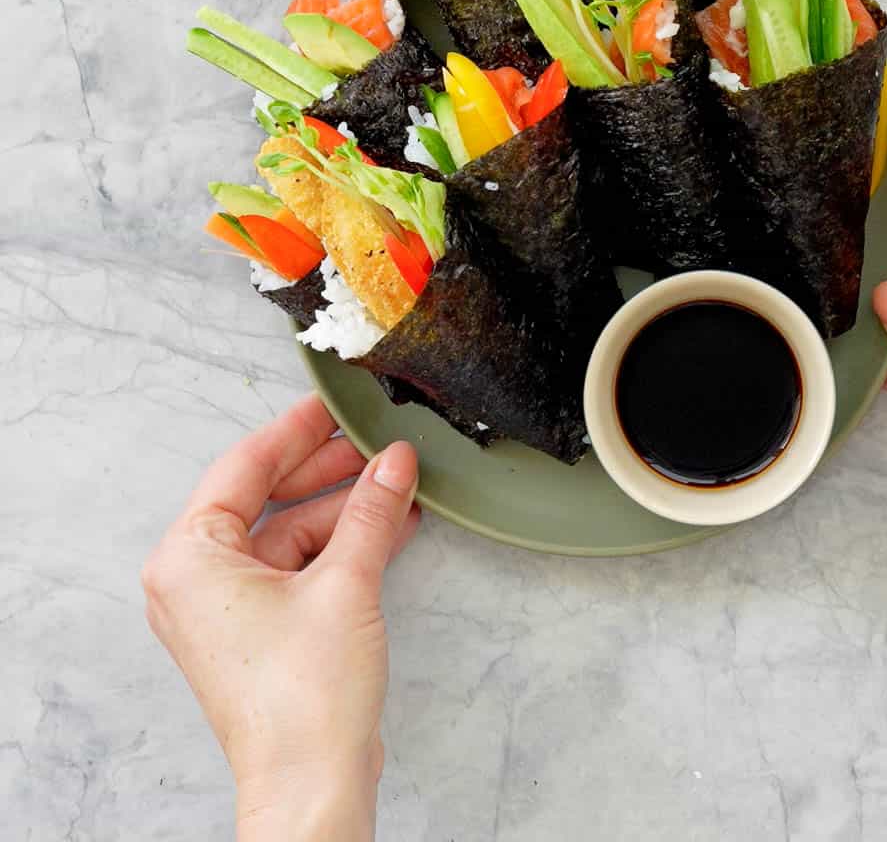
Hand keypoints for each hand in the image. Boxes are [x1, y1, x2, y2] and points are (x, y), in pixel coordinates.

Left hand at [141, 394, 420, 839]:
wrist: (312, 783)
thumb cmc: (303, 698)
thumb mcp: (346, 582)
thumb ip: (371, 511)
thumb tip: (394, 463)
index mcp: (189, 559)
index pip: (244, 468)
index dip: (296, 431)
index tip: (332, 405)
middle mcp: (196, 581)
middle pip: (266, 499)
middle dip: (327, 471)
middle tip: (374, 443)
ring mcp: (226, 609)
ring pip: (288, 533)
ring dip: (344, 510)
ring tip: (396, 484)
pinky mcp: (258, 632)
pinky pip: (297, 567)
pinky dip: (340, 546)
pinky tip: (388, 526)